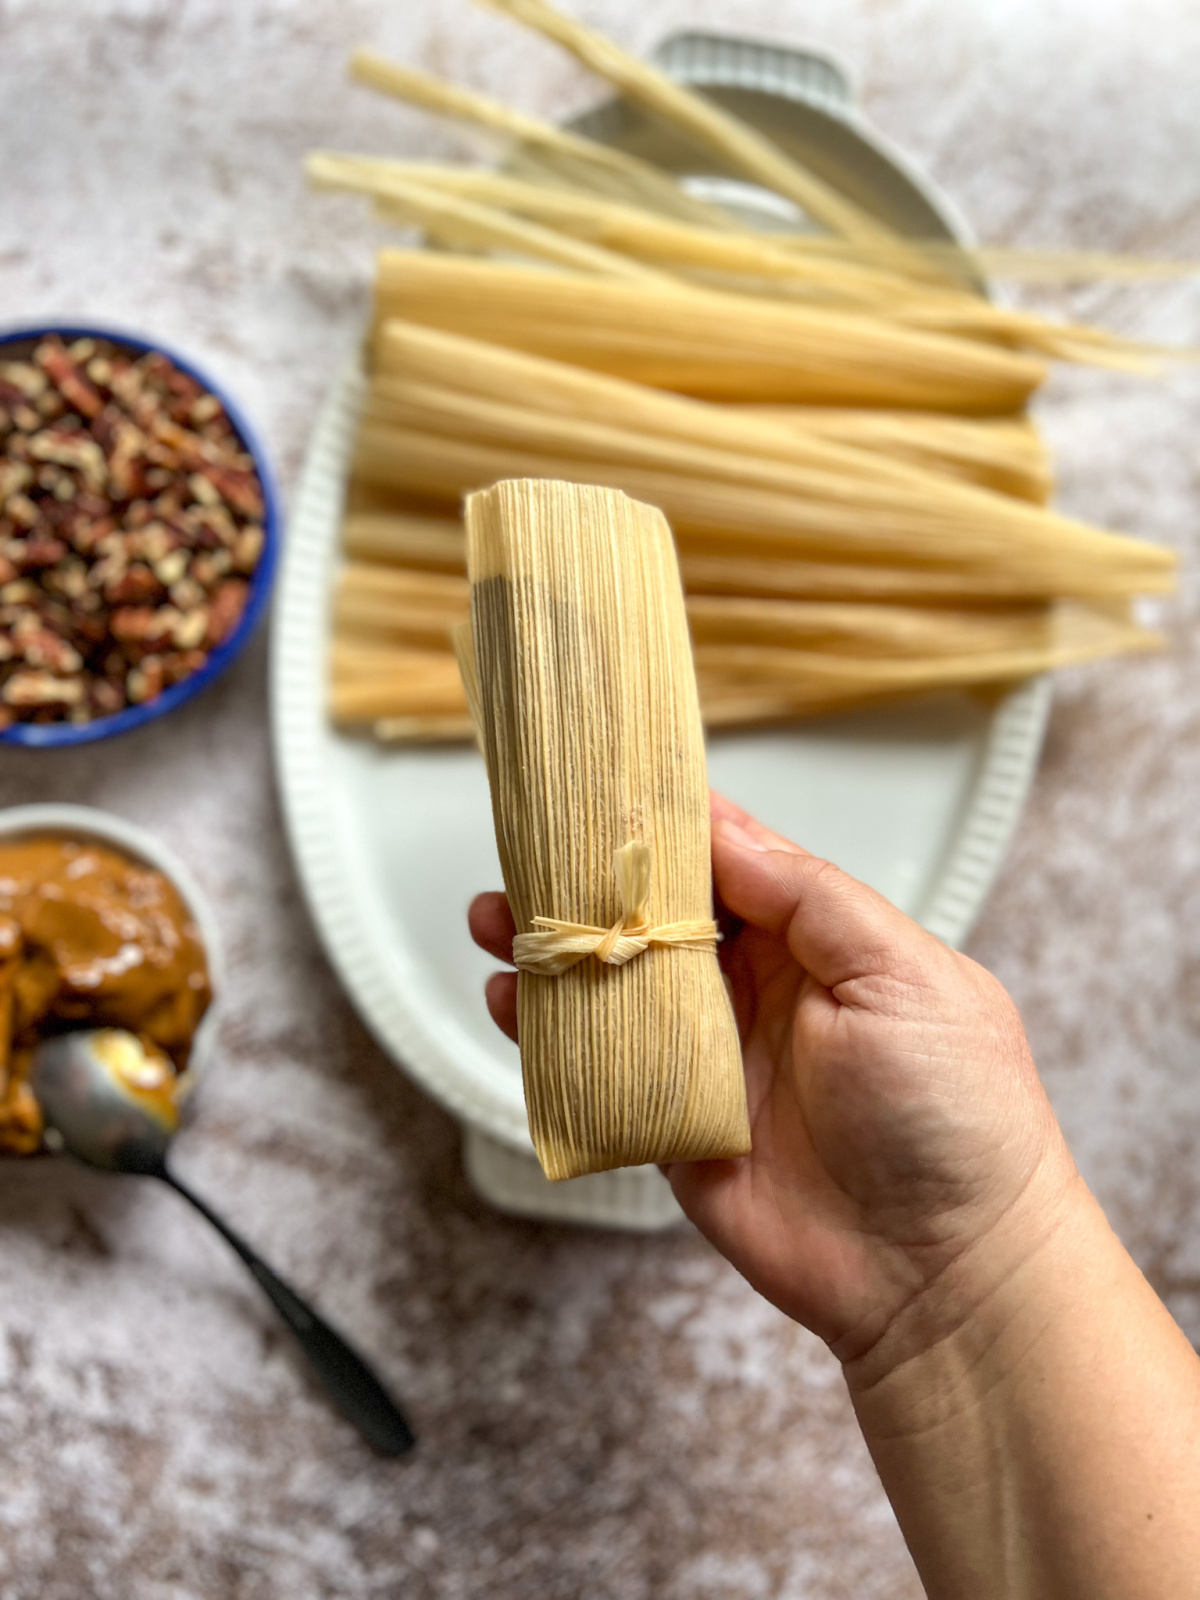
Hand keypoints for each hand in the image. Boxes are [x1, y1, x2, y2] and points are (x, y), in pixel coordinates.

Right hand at [468, 792, 1076, 1370]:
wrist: (944, 1276)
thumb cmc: (956, 1118)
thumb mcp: (902, 975)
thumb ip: (810, 898)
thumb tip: (727, 830)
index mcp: (815, 942)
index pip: (728, 862)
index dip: (669, 824)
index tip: (604, 784)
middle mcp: (756, 993)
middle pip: (656, 919)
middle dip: (590, 883)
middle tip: (528, 850)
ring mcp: (710, 1061)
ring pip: (616, 989)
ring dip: (557, 952)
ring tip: (496, 919)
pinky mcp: (673, 1128)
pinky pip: (599, 1073)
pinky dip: (549, 1040)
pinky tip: (512, 1005)